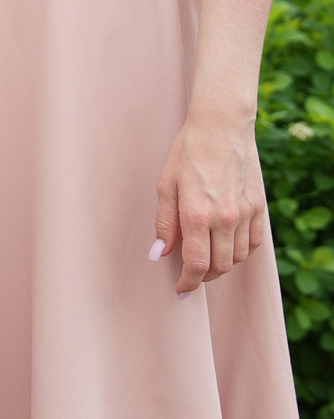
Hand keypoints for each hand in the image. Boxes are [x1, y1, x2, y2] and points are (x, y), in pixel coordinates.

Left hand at [153, 103, 269, 294]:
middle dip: (203, 277)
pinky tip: (228, 248)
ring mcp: (246, 214)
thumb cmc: (187, 153)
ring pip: (237, 258)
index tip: (180, 290)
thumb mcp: (165, 185)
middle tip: (190, 276)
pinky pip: (254, 244)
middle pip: (219, 266)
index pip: (197, 264)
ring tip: (206, 262)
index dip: (188, 282)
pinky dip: (241, 253)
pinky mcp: (259, 208)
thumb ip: (164, 223)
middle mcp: (225, 218)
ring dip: (221, 266)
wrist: (221, 128)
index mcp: (197, 213)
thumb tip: (160, 254)